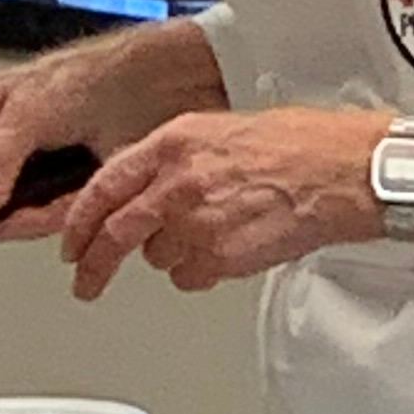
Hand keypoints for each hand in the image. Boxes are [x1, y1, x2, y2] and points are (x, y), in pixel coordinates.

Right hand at [0, 17, 226, 234]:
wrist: (150, 85)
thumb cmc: (89, 79)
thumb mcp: (31, 113)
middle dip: (4, 213)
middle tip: (28, 209)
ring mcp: (20, 168)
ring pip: (9, 215)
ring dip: (35, 216)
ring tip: (62, 196)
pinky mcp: (50, 188)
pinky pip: (41, 216)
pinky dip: (57, 214)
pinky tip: (73, 200)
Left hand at [56, 103, 413, 296]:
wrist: (342, 171)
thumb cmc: (297, 146)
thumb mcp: (219, 131)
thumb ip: (172, 159)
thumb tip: (140, 189)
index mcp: (173, 142)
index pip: (103, 186)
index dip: (79, 221)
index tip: (71, 243)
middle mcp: (177, 180)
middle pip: (113, 232)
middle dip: (93, 264)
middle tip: (85, 282)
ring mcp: (198, 221)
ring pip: (157, 258)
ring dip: (172, 256)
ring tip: (213, 235)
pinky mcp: (220, 256)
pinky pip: (190, 277)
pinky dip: (202, 272)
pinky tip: (231, 247)